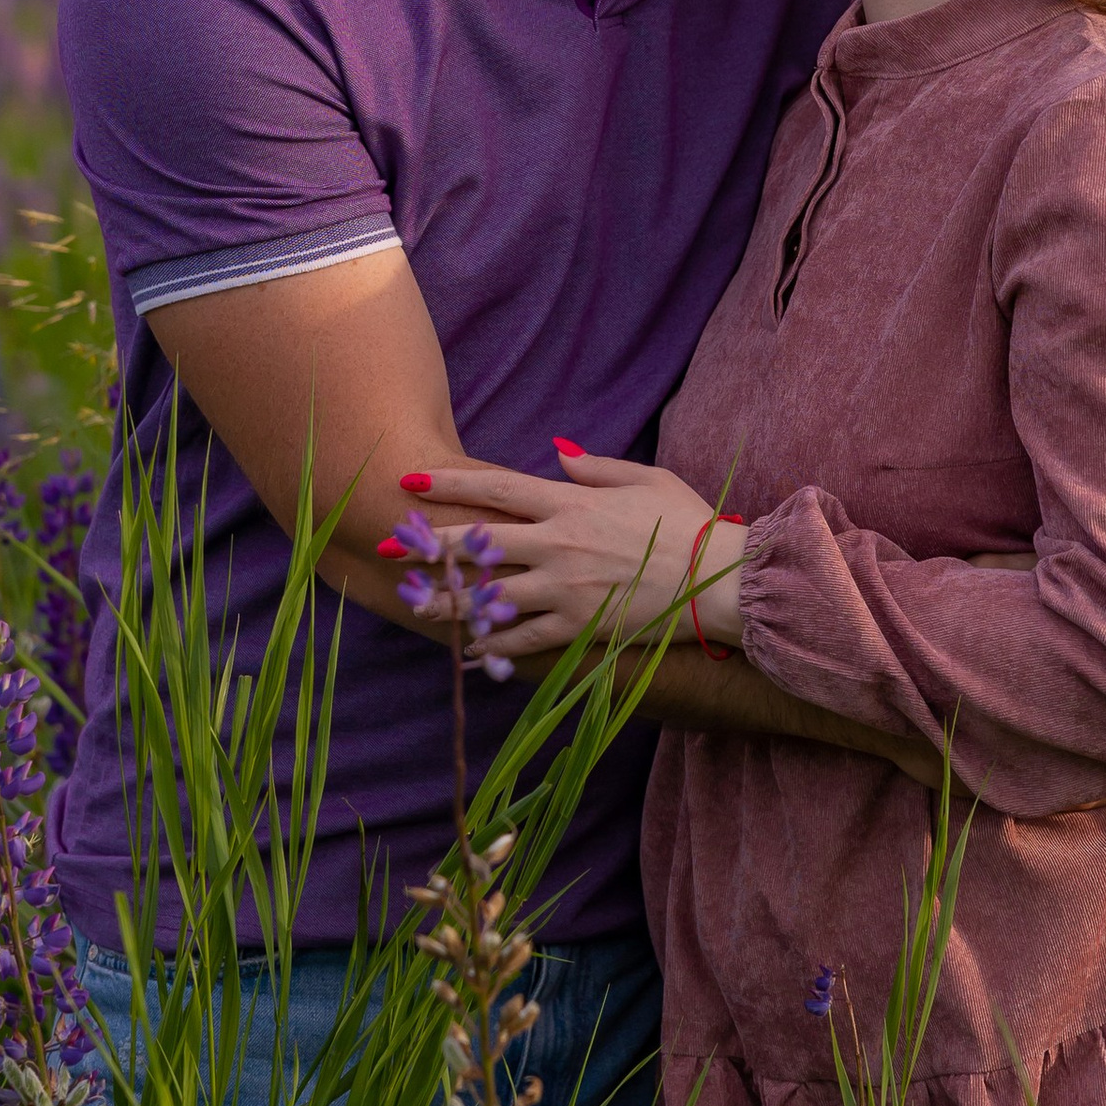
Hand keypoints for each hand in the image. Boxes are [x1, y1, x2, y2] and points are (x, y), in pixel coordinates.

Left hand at [412, 445, 742, 656]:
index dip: (449, 485)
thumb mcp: (646, 478)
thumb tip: (557, 455)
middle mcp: (557, 545)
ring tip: (412, 603)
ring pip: (489, 596)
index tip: (409, 482)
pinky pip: (524, 639)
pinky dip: (493, 645)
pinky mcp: (579, 626)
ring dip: (446, 600)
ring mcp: (564, 589)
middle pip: (476, 542)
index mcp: (570, 504)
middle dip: (426, 544)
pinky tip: (464, 650)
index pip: (496, 488)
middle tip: (385, 547)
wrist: (720, 582)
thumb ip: (595, 468)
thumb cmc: (690, 524)